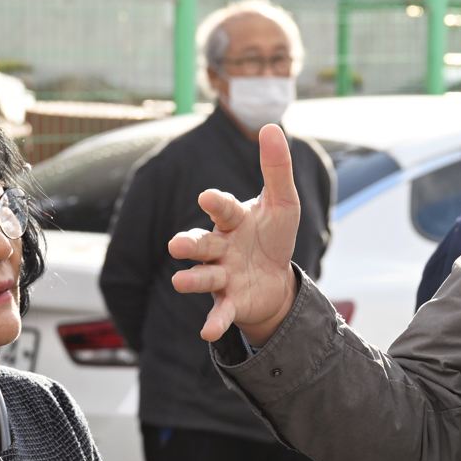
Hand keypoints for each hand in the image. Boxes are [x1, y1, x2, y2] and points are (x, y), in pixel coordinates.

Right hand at [167, 124, 301, 344]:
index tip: (207, 198)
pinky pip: (220, 312)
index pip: (223, 209)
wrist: (277, 279)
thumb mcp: (283, 202)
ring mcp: (224, 276)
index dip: (216, 204)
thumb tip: (272, 127)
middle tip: (176, 245)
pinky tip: (207, 333)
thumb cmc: (273, 236)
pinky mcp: (231, 301)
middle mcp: (222, 247)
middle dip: (190, 244)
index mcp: (233, 221)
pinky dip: (214, 322)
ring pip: (205, 276)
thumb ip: (276, 168)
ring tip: (180, 282)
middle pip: (203, 244)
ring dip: (192, 279)